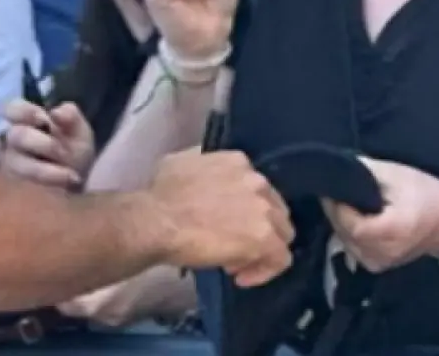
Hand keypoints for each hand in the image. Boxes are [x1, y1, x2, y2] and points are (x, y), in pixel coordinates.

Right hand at [0, 100, 94, 189]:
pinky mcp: (9, 187)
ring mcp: (7, 164)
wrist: (77, 185)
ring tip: (70, 176)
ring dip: (45, 170)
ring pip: (16, 164)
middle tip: (64, 152)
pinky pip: (19, 186)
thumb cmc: (73, 152)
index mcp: (24, 121)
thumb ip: (71, 117)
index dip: (25, 112)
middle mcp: (10, 141)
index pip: (11, 109)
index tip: (44, 120)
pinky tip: (62, 187)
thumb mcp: (79, 132)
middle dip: (43, 144)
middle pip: (15, 136)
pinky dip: (43, 186)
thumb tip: (56, 113)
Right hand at [147, 149, 292, 286]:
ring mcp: (264, 209)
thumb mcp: (182, 163)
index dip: (244, 210)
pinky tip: (241, 277)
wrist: (156, 220)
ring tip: (235, 263)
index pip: (257, 189)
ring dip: (260, 250)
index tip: (227, 225)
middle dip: (257, 229)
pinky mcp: (265, 238)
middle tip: (232, 246)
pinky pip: (279, 259)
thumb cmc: (159, 194)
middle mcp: (257, 181)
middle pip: (274, 210)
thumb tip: (205, 177)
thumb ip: (204, 167)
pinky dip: (263, 271)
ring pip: (281, 234)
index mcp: (239, 162)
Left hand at [322, 158, 438, 273]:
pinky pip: (352, 247)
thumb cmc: (426, 193)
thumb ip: (362, 171)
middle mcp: (384, 252)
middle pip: (344, 232)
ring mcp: (381, 263)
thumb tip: (334, 169)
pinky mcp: (378, 266)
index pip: (349, 222)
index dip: (337, 205)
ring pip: (344, 240)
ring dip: (341, 221)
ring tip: (348, 202)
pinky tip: (357, 218)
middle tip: (338, 191)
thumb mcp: (394, 174)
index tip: (333, 187)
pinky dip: (349, 232)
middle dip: (336, 211)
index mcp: (392, 230)